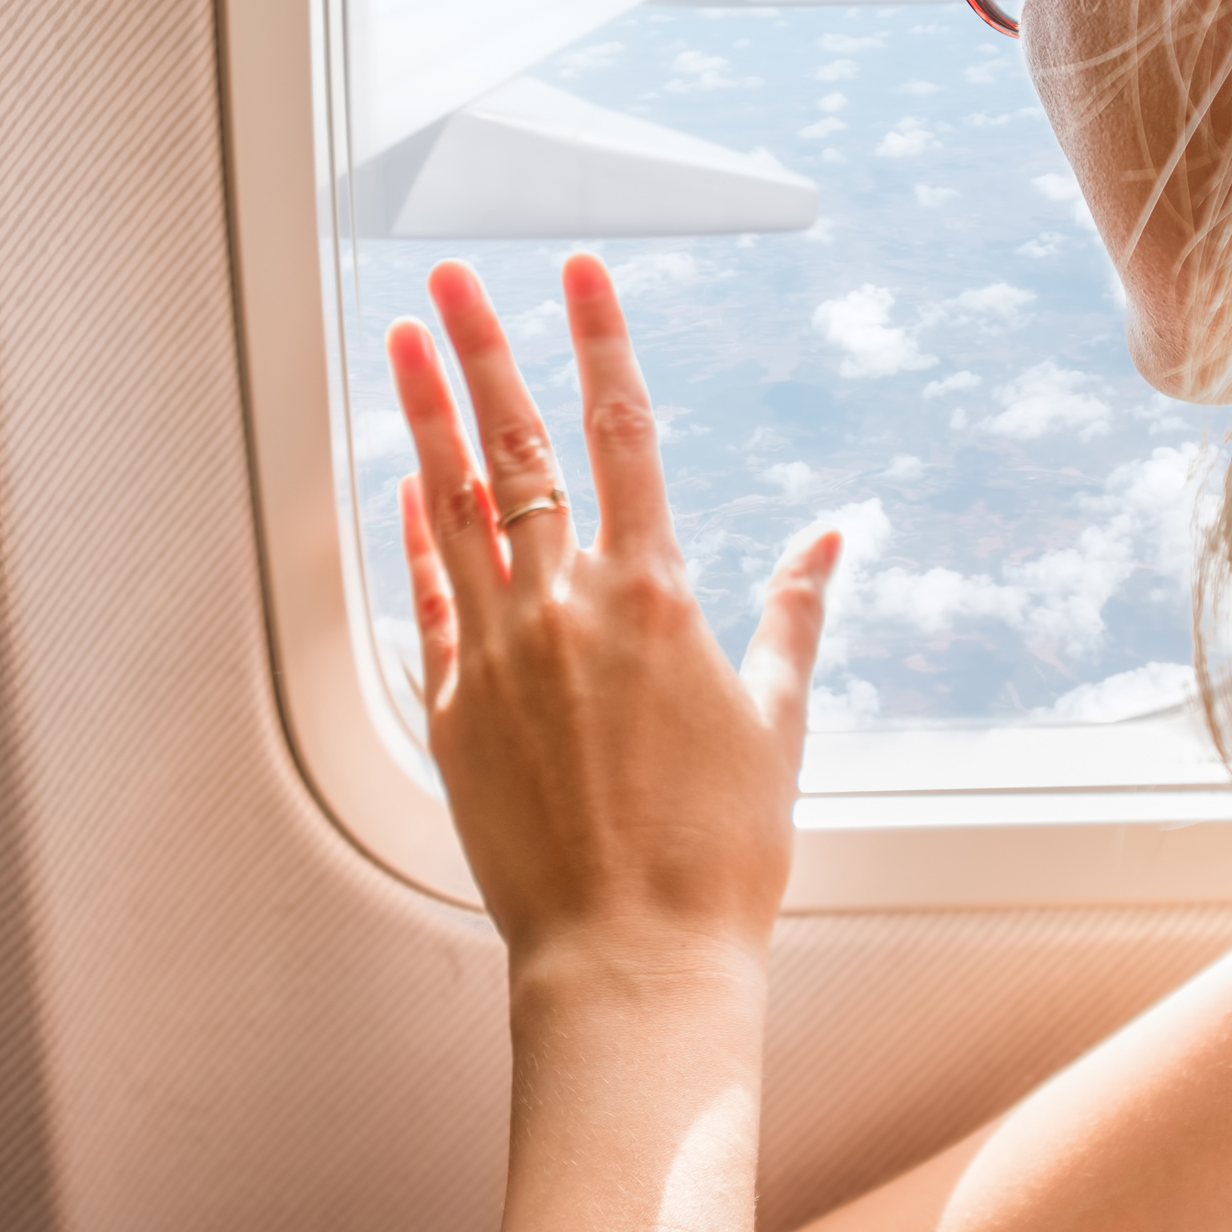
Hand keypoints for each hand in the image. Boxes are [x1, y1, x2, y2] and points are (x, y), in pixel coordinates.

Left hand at [388, 253, 843, 975]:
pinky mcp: (454, 712)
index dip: (599, 340)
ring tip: (400, 341)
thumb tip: (832, 539)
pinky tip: (403, 483)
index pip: (620, 433)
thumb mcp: (779, 722)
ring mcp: (498, 656)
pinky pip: (428, 599)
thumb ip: (794, 616)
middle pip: (515, 449)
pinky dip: (414, 534)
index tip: (580, 273)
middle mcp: (565, 610)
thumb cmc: (718, 854)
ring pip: (452, 508)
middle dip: (482, 349)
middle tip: (452, 279)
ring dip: (426, 415)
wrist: (633, 958)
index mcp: (653, 598)